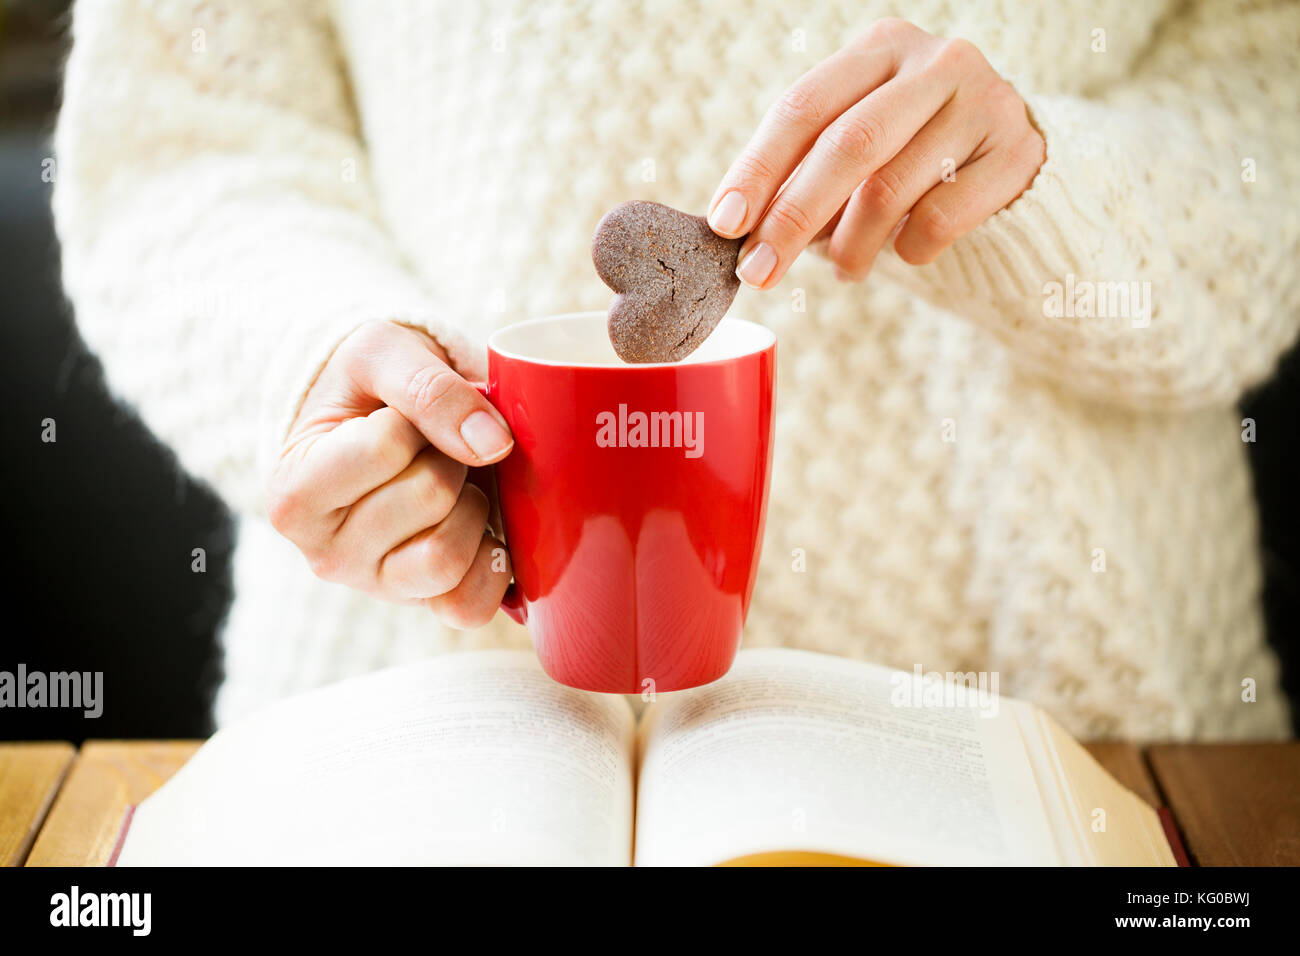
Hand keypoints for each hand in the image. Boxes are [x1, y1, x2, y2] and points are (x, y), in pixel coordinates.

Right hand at [266, 320, 513, 626]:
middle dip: (448, 456)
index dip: (414, 419)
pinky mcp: (424, 605)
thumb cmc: (369, 389)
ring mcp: (377, 586)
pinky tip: (483, 525)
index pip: (385, 448)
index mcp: (294, 495)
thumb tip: (493, 443)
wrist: (379, 424)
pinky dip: (493, 561)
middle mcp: (325, 555)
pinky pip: (472, 604)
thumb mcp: (381, 355)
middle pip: (431, 497)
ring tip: (453, 484)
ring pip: (450, 554)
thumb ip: (430, 388)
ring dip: (472, 504)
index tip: (398, 417)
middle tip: (432, 449)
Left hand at [707, 18, 1044, 285]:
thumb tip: (738, 228)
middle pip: (847, 145)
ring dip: (851, 246)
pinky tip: (903, 253)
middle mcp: (936, 61)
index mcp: (879, 48)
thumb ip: (800, 172)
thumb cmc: (910, 155)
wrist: (1011, 159)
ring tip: (845, 269)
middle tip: (760, 272)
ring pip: (891, 190)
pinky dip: (907, 251)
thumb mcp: (853, 147)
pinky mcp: (1018, 152)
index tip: (725, 224)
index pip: (802, 107)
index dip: (758, 168)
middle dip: (793, 218)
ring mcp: (985, 101)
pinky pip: (940, 219)